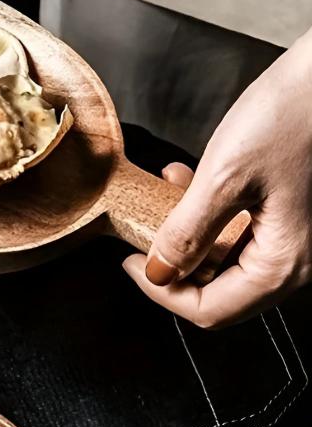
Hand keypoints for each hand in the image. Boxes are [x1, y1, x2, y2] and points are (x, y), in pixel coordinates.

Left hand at [123, 27, 311, 327]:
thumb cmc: (293, 115)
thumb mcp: (224, 178)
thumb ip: (187, 233)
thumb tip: (159, 273)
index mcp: (285, 263)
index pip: (212, 310)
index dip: (163, 293)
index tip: (132, 263)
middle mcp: (296, 258)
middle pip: (219, 290)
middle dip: (175, 263)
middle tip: (141, 236)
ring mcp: (294, 234)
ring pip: (225, 259)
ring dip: (187, 234)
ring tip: (164, 196)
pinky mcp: (288, 210)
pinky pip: (239, 228)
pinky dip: (207, 212)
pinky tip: (186, 178)